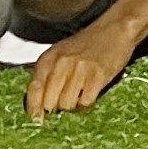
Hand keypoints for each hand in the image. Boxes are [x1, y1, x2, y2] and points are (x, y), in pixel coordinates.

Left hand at [25, 14, 142, 117]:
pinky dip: (87, 102)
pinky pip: (85, 102)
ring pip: (67, 104)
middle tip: (64, 103)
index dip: (34, 109)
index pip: (33, 91)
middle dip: (56, 107)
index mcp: (48, 58)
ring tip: (79, 95)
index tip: (38, 119)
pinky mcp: (98, 76)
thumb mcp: (60, 55)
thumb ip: (47, 75)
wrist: (114, 29)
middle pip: (49, 102)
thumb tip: (38, 106)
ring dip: (72, 105)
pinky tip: (90, 92)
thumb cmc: (87, 44)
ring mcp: (80, 69)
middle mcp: (61, 63)